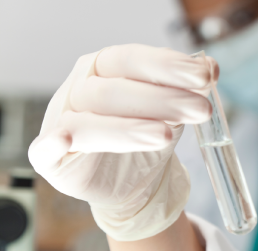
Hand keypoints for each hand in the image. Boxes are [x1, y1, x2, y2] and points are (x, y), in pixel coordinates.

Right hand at [29, 44, 216, 240]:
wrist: (135, 181)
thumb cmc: (149, 134)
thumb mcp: (173, 110)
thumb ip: (187, 88)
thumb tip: (210, 68)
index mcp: (105, 68)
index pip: (131, 59)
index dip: (167, 66)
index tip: (205, 76)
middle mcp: (80, 90)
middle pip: (114, 91)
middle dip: (162, 100)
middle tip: (201, 110)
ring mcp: (62, 123)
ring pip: (88, 122)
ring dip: (129, 128)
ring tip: (167, 136)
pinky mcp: (52, 159)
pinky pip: (44, 151)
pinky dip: (53, 145)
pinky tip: (64, 141)